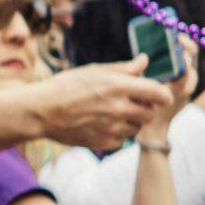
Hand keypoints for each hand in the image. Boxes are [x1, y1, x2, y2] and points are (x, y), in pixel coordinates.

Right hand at [28, 59, 171, 148]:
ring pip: (137, 127)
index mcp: (118, 86)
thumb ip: (124, 68)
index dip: (162, 94)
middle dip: (145, 107)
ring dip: (132, 120)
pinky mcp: (105, 143)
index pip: (158, 93)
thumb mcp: (95, 70)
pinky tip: (102, 124)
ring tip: (113, 112)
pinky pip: (123, 140)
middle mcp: (119, 108)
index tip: (159, 94)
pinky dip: (118, 133)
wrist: (42, 111)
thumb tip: (145, 60)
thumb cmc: (66, 86)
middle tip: (130, 101)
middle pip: (150, 112)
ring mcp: (112, 128)